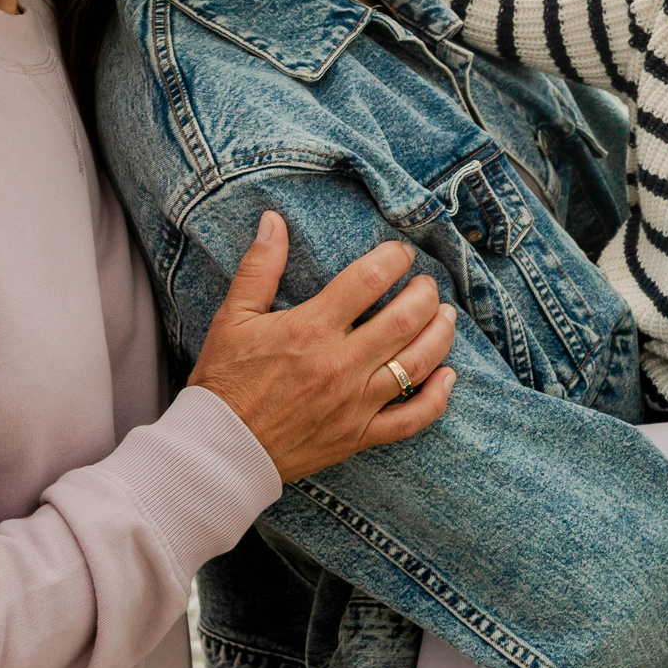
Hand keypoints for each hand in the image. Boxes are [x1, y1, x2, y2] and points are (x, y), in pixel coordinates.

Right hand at [188, 212, 457, 483]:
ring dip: (441, 334)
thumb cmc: (225, 380)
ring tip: (445, 316)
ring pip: (418, 363)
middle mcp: (340, 364)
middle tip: (425, 284)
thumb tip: (273, 219)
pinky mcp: (360, 435)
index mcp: (311, 328)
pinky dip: (437, 397)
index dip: (394, 259)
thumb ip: (260, 266)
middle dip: (424, 294)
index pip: (369, 280)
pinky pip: (412, 418)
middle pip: (405, 319)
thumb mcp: (233, 316)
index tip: (401, 254)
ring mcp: (355, 403)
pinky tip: (448, 376)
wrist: (220, 447)